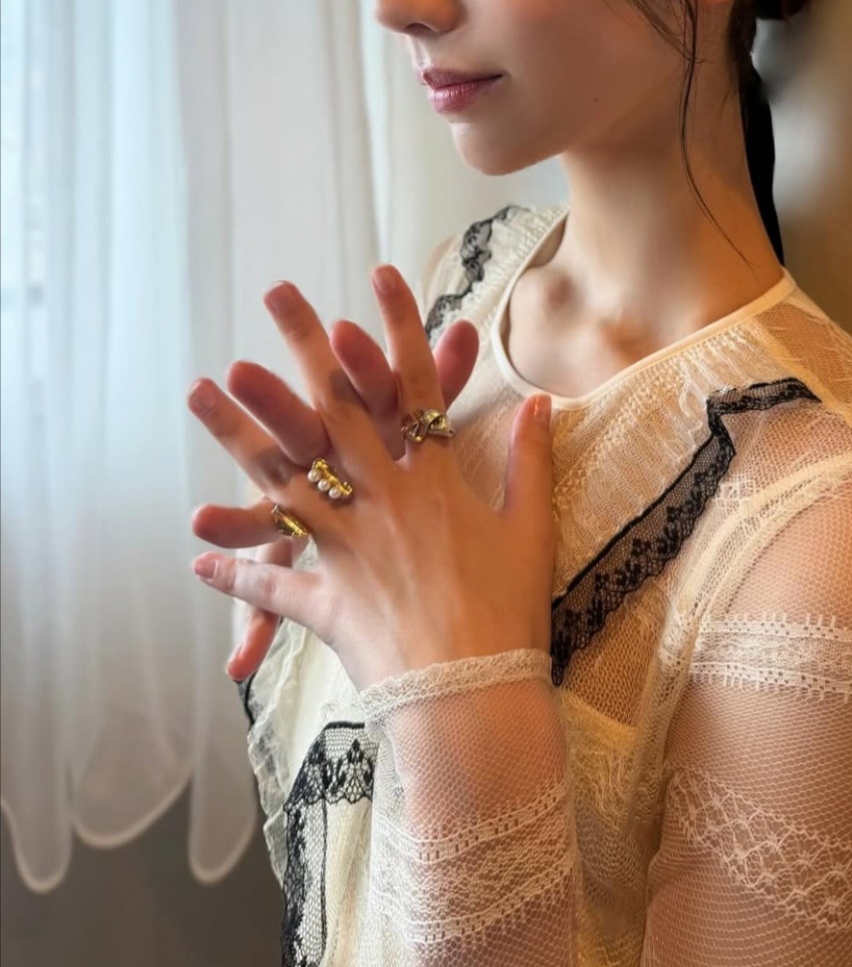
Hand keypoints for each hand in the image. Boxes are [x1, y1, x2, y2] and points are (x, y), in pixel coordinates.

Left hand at [188, 267, 555, 693]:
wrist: (475, 694)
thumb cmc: (510, 612)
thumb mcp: (531, 530)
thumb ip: (530, 461)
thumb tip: (540, 402)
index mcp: (433, 479)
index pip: (417, 384)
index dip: (400, 325)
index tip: (382, 272)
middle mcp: (380, 499)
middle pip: (334, 408)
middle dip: (304, 344)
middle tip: (278, 293)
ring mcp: (344, 544)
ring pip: (278, 477)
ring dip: (235, 431)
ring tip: (200, 387)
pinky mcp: (322, 597)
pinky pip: (271, 584)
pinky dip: (235, 575)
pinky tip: (198, 557)